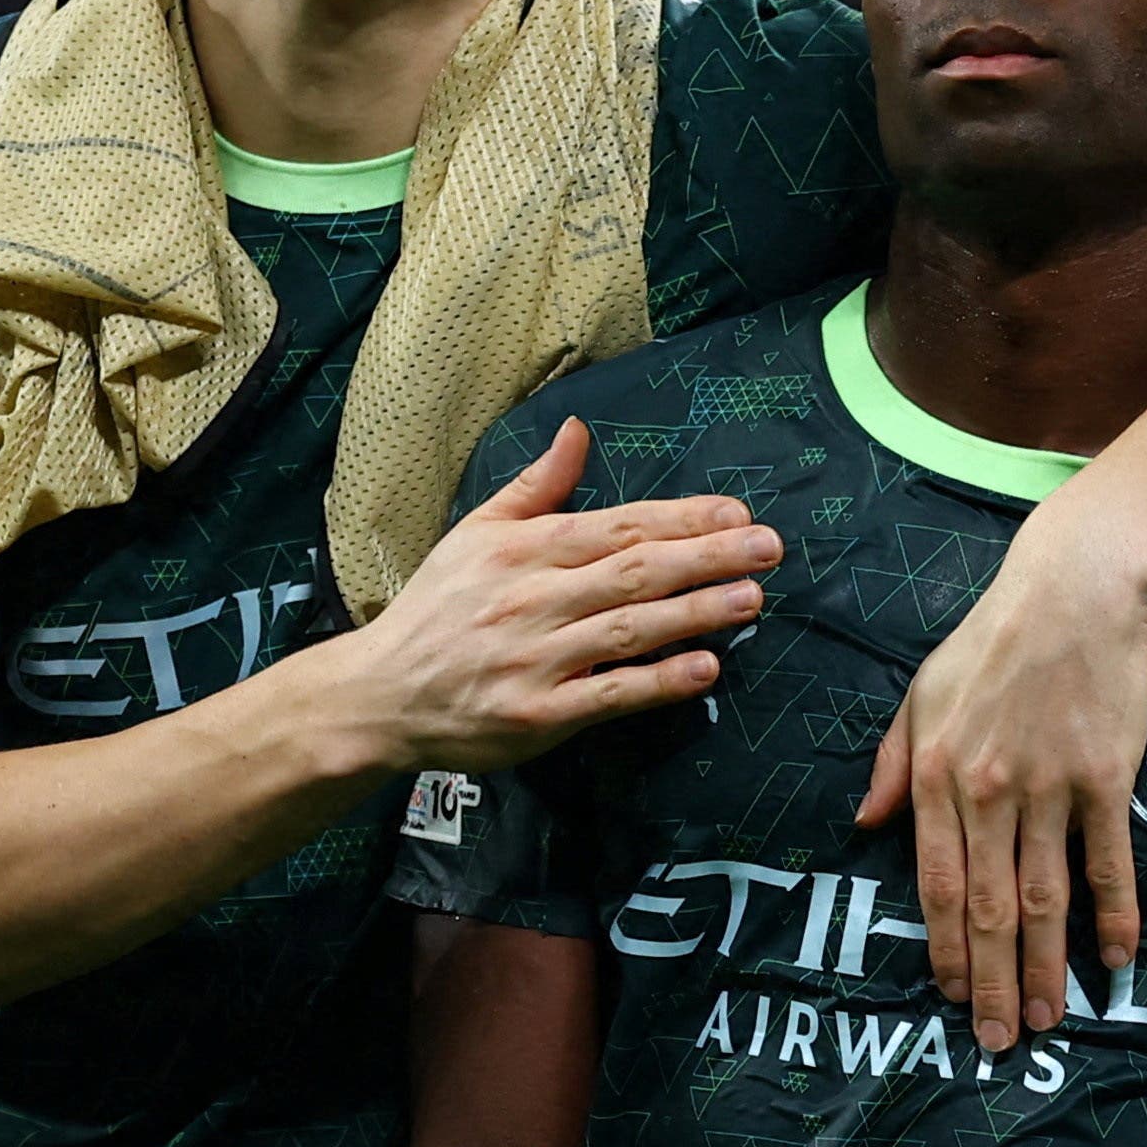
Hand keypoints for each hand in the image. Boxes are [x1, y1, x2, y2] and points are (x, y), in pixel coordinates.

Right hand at [351, 420, 781, 770]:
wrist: (378, 694)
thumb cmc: (435, 610)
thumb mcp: (475, 534)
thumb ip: (535, 486)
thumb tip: (578, 430)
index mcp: (522, 550)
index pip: (616, 526)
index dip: (680, 519)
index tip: (736, 512)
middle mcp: (531, 598)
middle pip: (634, 572)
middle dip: (706, 557)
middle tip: (768, 547)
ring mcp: (535, 660)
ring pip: (628, 629)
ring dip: (695, 612)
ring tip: (751, 599)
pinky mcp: (536, 716)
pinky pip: (607, 695)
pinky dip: (656, 682)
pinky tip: (703, 670)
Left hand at [855, 489, 1146, 1049]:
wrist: (1072, 588)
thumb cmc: (990, 642)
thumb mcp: (920, 695)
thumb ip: (892, 764)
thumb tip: (867, 825)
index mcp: (936, 776)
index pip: (934, 884)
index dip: (945, 950)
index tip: (954, 999)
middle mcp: (987, 790)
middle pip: (988, 906)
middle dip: (995, 981)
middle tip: (1001, 1039)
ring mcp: (1049, 786)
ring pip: (1045, 896)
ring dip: (1048, 965)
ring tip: (1051, 1020)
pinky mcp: (1105, 777)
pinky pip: (1108, 860)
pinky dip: (1114, 914)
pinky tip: (1114, 960)